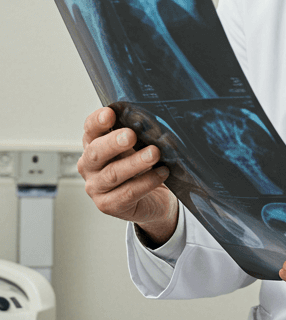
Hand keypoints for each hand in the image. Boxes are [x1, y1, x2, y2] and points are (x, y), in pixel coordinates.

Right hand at [77, 107, 177, 243]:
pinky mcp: (108, 205)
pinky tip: (161, 173)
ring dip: (135, 163)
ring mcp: (96, 188)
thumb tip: (154, 121)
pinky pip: (128, 193)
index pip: (90, 130)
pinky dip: (147, 182)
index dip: (98, 121)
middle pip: (96, 152)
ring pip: (113, 174)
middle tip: (131, 135)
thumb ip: (139, 134)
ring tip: (154, 153)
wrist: (152, 199)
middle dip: (113, 143)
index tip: (110, 113)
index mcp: (93, 145)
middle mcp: (89, 166)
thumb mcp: (137, 147)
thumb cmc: (141, 167)